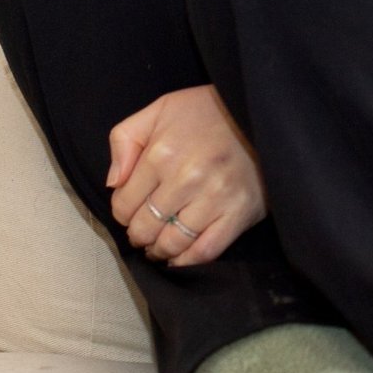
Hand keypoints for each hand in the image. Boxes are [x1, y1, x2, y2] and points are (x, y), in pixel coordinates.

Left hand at [106, 86, 265, 267]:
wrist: (260, 112)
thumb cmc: (207, 111)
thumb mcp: (159, 110)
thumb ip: (124, 140)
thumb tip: (112, 184)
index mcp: (161, 153)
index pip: (124, 204)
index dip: (122, 212)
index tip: (131, 210)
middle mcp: (187, 178)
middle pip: (145, 228)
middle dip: (138, 234)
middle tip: (143, 231)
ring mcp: (215, 198)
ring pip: (172, 243)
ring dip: (159, 250)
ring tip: (158, 245)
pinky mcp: (238, 213)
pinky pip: (205, 252)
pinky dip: (187, 262)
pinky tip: (179, 257)